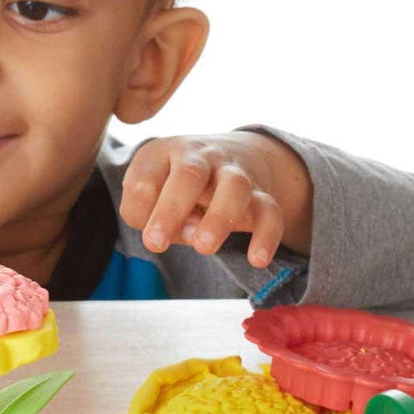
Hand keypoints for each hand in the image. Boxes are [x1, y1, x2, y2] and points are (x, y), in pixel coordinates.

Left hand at [119, 132, 312, 268]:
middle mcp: (200, 157)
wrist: (227, 157)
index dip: (143, 205)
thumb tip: (185, 230)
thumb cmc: (174, 186)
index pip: (146, 177)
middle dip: (172, 210)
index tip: (150, 238)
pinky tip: (257, 260)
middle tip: (157, 243)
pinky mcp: (260, 194)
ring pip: (234, 187)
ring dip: (219, 218)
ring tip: (204, 248)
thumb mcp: (147, 193)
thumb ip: (147, 212)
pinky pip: (269, 211)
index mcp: (164, 154)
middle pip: (189, 174)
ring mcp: (234, 173)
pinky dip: (266, 235)